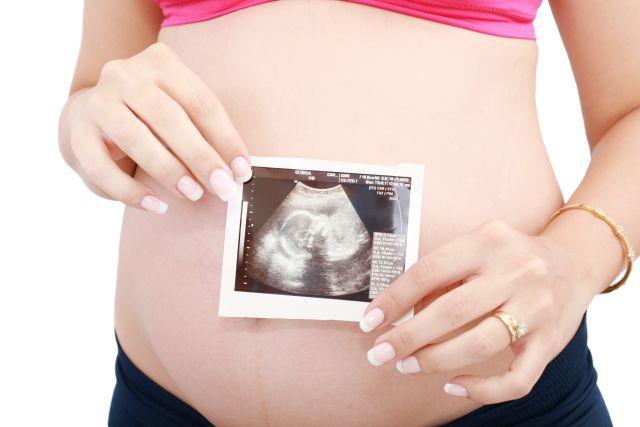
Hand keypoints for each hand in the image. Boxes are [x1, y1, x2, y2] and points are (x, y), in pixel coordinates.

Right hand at [66, 42, 251, 212]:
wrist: (91, 114)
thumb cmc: (150, 117)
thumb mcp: (178, 110)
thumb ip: (204, 133)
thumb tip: (235, 170)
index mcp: (160, 63)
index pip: (201, 102)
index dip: (225, 139)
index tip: (242, 170)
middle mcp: (125, 75)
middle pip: (169, 117)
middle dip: (200, 156)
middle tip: (222, 186)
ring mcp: (98, 102)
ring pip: (135, 138)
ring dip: (169, 171)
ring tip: (193, 194)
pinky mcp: (78, 133)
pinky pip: (102, 168)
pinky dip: (131, 192)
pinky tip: (156, 206)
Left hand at [359, 219, 598, 403]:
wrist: (573, 263)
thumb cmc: (510, 257)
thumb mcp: (476, 248)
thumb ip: (443, 276)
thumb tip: (400, 313)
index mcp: (488, 241)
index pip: (429, 271)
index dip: (395, 299)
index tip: (370, 321)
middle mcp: (516, 271)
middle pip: (451, 310)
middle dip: (408, 336)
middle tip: (380, 352)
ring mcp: (537, 308)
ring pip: (479, 344)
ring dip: (435, 360)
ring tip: (406, 365)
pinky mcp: (551, 342)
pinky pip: (517, 378)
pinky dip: (483, 390)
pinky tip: (454, 386)